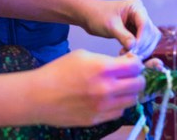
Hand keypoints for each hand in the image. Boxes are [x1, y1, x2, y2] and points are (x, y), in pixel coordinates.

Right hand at [29, 50, 144, 125]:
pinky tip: (109, 99)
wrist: (38, 96)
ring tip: (119, 88)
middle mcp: (106, 89)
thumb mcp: (84, 56)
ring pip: (132, 100)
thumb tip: (125, 63)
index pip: (136, 66)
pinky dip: (118, 105)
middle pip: (139, 85)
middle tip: (129, 76)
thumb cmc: (58, 71)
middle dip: (137, 78)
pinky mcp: (96, 119)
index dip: (136, 63)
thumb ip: (107, 60)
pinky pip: (118, 112)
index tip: (131, 63)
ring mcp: (102, 107)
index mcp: (103, 69)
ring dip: (129, 92)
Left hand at [83, 0, 160, 59]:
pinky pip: (142, 42)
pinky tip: (127, 54)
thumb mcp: (110, 26)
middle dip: (143, 46)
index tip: (134, 51)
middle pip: (151, 32)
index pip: (145, 24)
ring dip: (142, 49)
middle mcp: (141, 14)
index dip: (142, 39)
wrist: (88, 15)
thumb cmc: (97, 15)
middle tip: (132, 57)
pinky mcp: (135, 31)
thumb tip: (134, 47)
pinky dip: (137, 49)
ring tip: (128, 56)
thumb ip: (123, 36)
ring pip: (149, 39)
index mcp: (136, 7)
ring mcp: (139, 22)